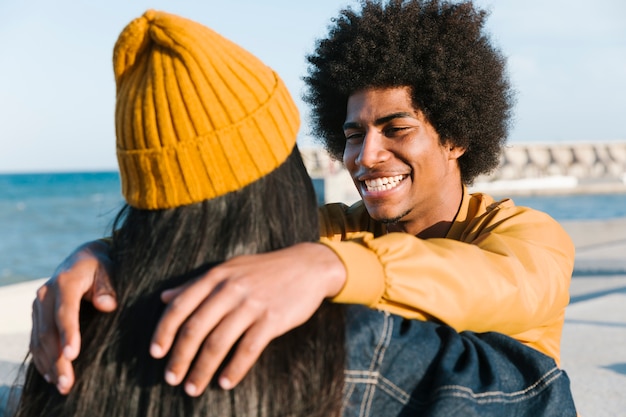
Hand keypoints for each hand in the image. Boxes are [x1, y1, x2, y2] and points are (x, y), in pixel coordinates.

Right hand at [29, 239, 115, 394]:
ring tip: (62, 385)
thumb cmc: (102, 265)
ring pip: (39, 340)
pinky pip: (36, 341)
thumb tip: (108, 305)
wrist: (84, 257)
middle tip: (68, 383)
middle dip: (58, 360)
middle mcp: (46, 294)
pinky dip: (42, 359)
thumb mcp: (109, 268)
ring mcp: (39, 305)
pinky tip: (51, 375)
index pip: (65, 312)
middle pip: (49, 332)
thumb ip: (108, 286)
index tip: (73, 355)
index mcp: (65, 282)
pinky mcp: (38, 314)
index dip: (68, 334)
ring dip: (49, 365)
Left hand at [150, 242, 345, 395]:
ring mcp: (252, 304)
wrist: (307, 266)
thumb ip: (195, 284)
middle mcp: (230, 289)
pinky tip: (225, 383)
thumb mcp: (228, 270)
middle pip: (195, 329)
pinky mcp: (272, 319)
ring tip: (193, 388)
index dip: (164, 332)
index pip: (180, 306)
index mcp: (216, 277)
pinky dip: (234, 369)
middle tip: (171, 379)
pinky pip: (248, 349)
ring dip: (202, 370)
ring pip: (218, 343)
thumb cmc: (264, 270)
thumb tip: (163, 298)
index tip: (156, 354)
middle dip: (180, 358)